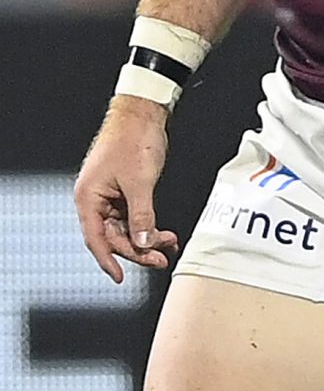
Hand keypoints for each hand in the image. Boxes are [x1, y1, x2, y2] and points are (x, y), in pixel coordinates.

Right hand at [74, 98, 174, 282]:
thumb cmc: (134, 140)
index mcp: (88, 198)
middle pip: (113, 235)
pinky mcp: (122, 189)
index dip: (108, 260)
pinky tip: (163, 233)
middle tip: (160, 259)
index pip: (95, 238)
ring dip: (146, 236)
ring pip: (125, 226)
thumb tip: (142, 241)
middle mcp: (94, 198)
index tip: (120, 277)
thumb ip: (141, 215)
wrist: (142, 113)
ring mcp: (108, 194)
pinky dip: (147, 223)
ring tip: (168, 244)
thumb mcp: (139, 182)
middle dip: (137, 248)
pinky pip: (132, 215)